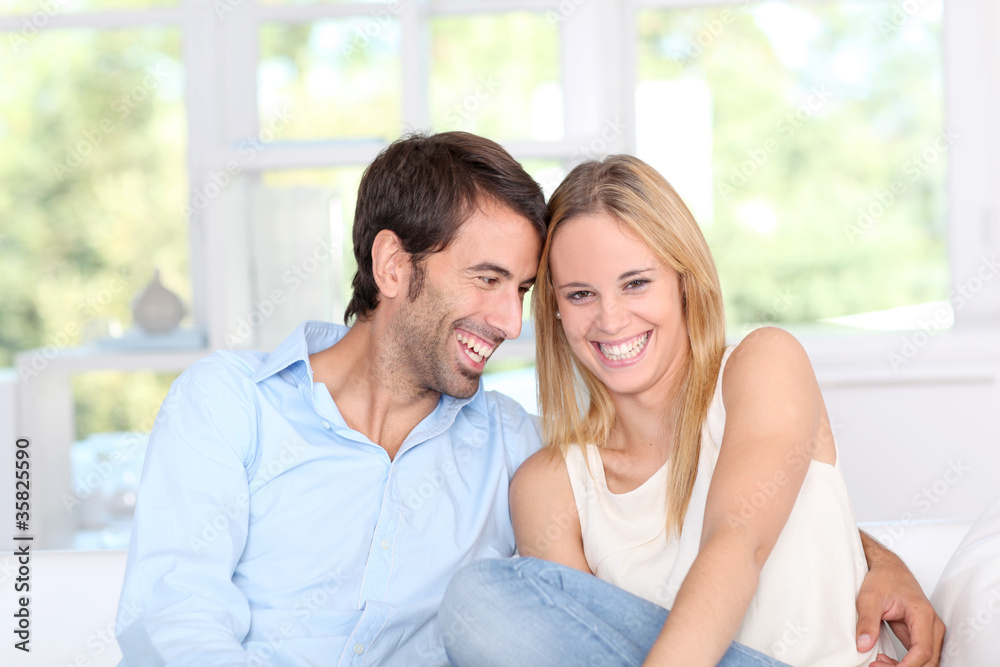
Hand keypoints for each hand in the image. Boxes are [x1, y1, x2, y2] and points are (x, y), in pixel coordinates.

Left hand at [856, 534, 944, 666]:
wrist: (889, 569)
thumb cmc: (883, 578)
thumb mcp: (869, 597)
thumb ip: (867, 621)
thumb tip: (863, 645)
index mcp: (922, 613)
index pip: (923, 650)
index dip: (906, 666)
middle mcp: (932, 625)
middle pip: (928, 661)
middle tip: (876, 666)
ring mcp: (929, 631)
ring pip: (926, 662)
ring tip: (878, 663)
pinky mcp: (922, 635)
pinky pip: (919, 657)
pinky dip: (904, 664)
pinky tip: (885, 660)